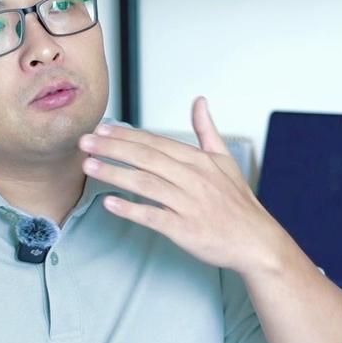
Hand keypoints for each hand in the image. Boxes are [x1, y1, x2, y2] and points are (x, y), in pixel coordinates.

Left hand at [78, 97, 290, 271]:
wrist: (256, 241)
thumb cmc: (237, 202)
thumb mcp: (224, 160)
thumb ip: (206, 130)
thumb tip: (200, 101)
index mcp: (198, 160)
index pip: (156, 142)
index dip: (127, 135)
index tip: (102, 129)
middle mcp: (193, 178)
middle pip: (146, 158)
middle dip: (113, 148)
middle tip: (85, 142)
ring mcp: (189, 204)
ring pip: (146, 183)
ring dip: (115, 173)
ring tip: (89, 166)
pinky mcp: (186, 229)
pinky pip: (154, 216)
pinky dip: (131, 209)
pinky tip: (109, 203)